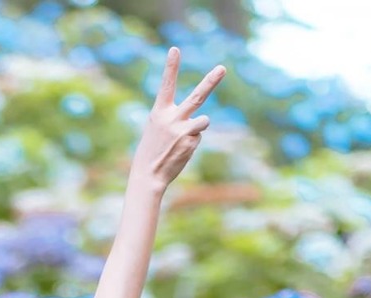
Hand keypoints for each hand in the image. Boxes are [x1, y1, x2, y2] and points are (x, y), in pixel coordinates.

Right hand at [131, 48, 224, 193]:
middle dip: (211, 82)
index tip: (175, 50)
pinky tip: (180, 151)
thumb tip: (202, 120)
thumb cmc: (151, 150)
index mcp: (159, 112)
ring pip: (203, 120)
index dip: (171, 67)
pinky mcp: (191, 142)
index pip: (167, 85)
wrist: (148, 175)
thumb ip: (175, 118)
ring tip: (180, 141)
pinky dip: (191, 142)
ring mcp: (183, 130)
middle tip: (222, 68)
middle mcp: (172, 118)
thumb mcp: (157, 129)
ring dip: (197, 128)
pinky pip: (198, 136)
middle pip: (197, 97)